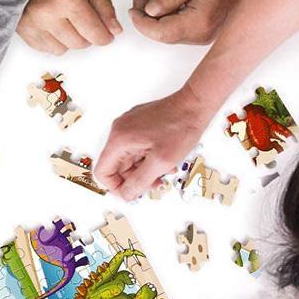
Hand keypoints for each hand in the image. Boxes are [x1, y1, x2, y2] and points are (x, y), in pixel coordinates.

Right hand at [17, 0, 121, 53]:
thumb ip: (105, 7)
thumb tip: (114, 30)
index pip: (94, 33)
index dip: (104, 36)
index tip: (106, 34)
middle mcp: (48, 13)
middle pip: (79, 44)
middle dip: (86, 35)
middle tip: (81, 19)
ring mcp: (33, 24)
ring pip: (63, 49)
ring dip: (68, 39)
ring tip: (64, 19)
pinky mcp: (24, 31)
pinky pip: (47, 49)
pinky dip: (54, 41)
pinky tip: (52, 24)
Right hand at [94, 86, 209, 200]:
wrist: (195, 104)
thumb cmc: (181, 126)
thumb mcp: (161, 162)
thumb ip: (140, 181)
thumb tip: (127, 194)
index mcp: (119, 139)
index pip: (103, 171)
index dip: (116, 187)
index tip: (132, 193)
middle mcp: (119, 131)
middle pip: (117, 166)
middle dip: (135, 179)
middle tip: (155, 183)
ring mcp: (128, 126)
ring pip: (129, 159)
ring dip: (144, 169)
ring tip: (165, 171)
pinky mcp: (138, 125)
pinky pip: (136, 148)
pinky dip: (148, 158)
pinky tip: (164, 160)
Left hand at [130, 0, 259, 44]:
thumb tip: (149, 11)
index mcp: (198, 23)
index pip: (160, 32)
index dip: (142, 23)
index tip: (133, 10)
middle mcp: (199, 35)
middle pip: (162, 33)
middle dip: (146, 15)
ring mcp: (200, 36)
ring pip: (167, 29)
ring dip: (155, 11)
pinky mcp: (200, 32)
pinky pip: (175, 26)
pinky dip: (165, 12)